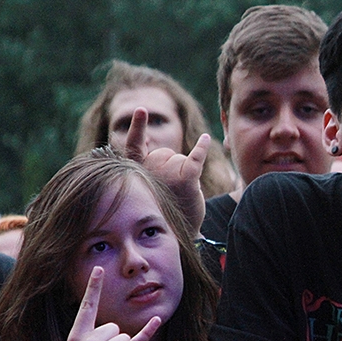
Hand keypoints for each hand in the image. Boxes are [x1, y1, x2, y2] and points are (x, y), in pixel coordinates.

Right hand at [124, 107, 207, 236]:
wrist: (179, 231)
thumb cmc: (162, 207)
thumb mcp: (148, 184)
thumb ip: (147, 165)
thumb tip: (150, 142)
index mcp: (137, 172)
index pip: (134, 146)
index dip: (138, 127)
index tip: (141, 109)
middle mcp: (148, 171)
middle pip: (164, 153)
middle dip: (171, 166)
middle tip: (170, 190)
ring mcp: (166, 174)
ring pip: (178, 158)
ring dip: (182, 171)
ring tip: (179, 192)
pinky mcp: (185, 179)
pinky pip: (195, 158)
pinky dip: (201, 148)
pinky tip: (206, 138)